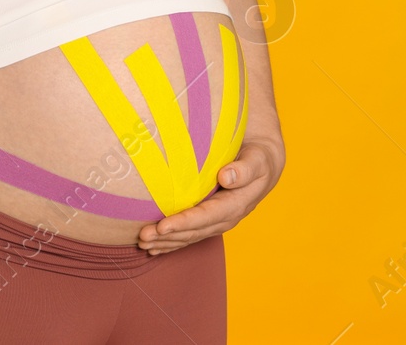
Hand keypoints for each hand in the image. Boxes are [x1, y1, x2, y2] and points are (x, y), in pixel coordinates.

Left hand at [137, 136, 284, 254]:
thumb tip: (226, 177)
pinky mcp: (209, 220)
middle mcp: (225, 218)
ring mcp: (216, 222)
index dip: (184, 223)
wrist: (263, 165)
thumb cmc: (257, 158)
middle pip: (193, 231)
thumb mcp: (257, 160)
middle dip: (168, 237)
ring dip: (165, 242)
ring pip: (188, 236)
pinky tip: (154, 248)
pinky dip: (170, 242)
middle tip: (142, 237)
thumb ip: (244, 169)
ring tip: (142, 244)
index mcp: (236, 205)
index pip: (206, 216)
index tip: (162, 226)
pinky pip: (189, 234)